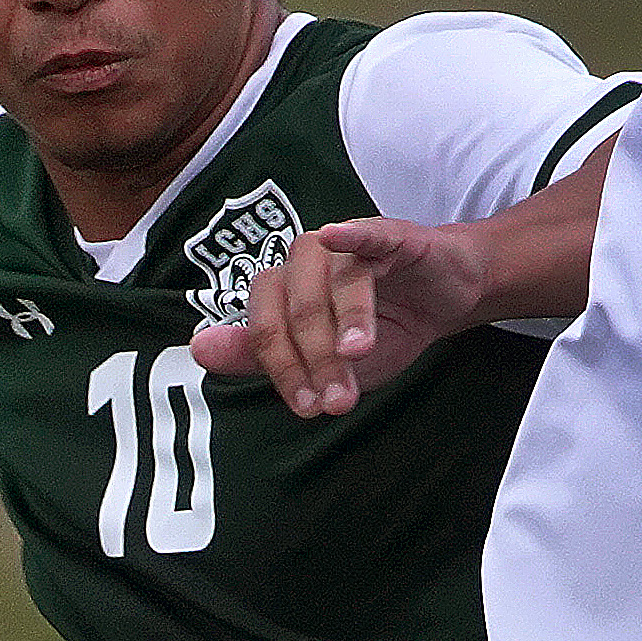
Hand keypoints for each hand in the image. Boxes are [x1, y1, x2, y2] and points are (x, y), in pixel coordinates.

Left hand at [188, 217, 491, 416]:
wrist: (443, 299)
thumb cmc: (381, 328)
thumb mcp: (325, 361)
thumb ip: (262, 358)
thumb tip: (197, 348)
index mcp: (283, 292)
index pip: (266, 328)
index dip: (284, 370)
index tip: (309, 409)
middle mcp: (307, 264)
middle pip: (296, 307)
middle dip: (317, 358)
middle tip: (341, 400)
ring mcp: (348, 247)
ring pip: (332, 278)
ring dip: (344, 318)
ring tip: (357, 355)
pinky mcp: (391, 235)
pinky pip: (368, 231)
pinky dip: (351, 233)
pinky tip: (337, 236)